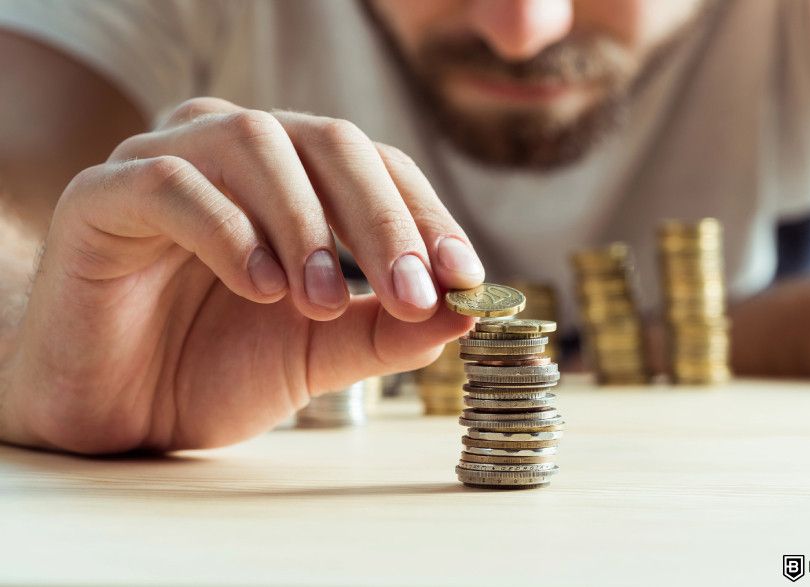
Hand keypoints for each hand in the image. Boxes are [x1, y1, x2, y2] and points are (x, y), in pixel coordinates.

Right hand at [2, 98, 483, 453]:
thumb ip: (385, 330)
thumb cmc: (216, 368)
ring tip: (321, 299)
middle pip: (328, 141)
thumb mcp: (320, 352)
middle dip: (379, 218)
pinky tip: (259, 286)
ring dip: (305, 222)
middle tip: (409, 291)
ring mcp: (167, 162)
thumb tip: (464, 313)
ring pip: (254, 142)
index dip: (424, 215)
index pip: (376, 167)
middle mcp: (235, 153)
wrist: (118, 412)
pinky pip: (170, 182)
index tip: (463, 277)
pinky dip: (228, 228)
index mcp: (294, 179)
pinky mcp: (103, 194)